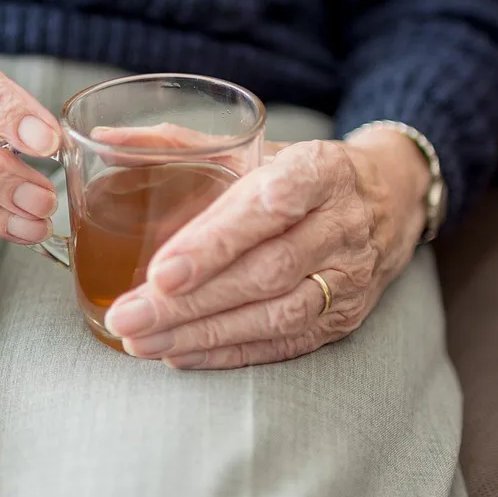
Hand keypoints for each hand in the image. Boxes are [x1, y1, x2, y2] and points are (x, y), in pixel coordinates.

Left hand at [103, 131, 430, 368]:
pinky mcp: (344, 318)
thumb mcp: (256, 146)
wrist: (390, 198)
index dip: (214, 243)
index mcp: (318, 171)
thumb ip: (181, 144)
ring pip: (275, 315)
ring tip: (142, 342)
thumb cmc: (302, 171)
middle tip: (128, 316)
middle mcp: (340, 226)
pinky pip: (285, 344)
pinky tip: (180, 355)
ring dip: (203, 335)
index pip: (268, 208)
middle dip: (190, 302)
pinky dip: (228, 353)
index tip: (161, 271)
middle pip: (264, 272)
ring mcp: (347, 278)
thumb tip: (107, 141)